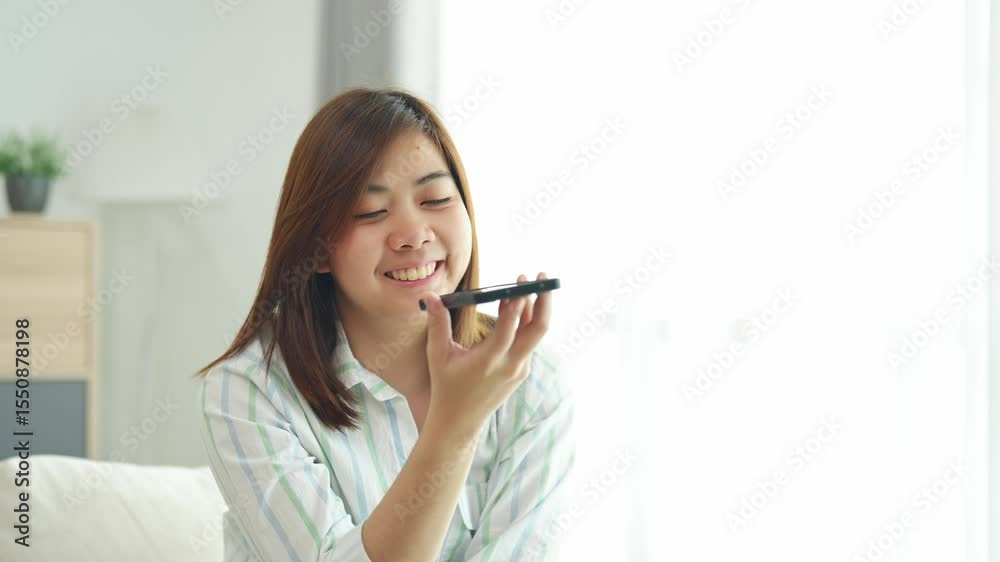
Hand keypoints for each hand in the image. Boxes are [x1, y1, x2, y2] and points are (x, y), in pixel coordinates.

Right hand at [421, 273, 551, 435]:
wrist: (460, 422)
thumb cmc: (446, 387)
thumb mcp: (438, 355)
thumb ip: (437, 323)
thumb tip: (429, 296)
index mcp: (489, 361)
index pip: (510, 328)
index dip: (517, 304)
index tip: (519, 283)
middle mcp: (510, 365)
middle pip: (539, 329)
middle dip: (544, 301)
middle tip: (542, 277)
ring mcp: (519, 369)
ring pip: (536, 334)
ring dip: (535, 309)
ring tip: (526, 286)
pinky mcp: (521, 372)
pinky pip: (529, 342)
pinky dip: (526, 323)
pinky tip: (517, 308)